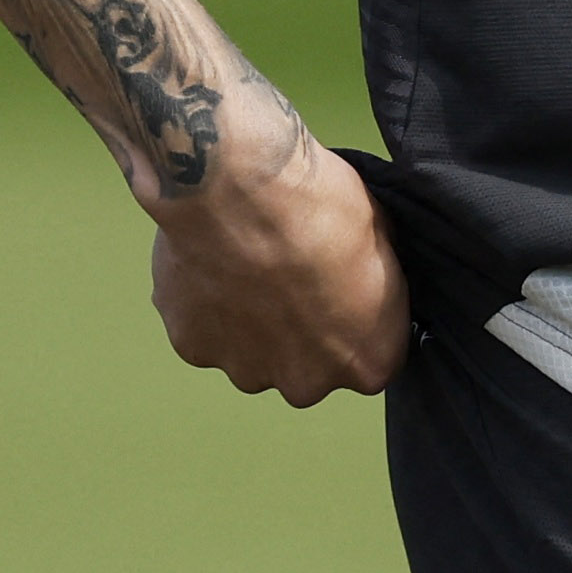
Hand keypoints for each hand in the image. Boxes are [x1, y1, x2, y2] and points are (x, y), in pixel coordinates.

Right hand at [146, 119, 410, 403]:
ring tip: (248, 262)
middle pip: (309, 366)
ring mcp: (247, 371)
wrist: (236, 189)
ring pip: (254, 351)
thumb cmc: (315, 205)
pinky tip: (215, 260)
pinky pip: (207, 331)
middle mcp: (307, 383)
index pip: (373, 355)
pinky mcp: (194, 349)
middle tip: (293, 275)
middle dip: (303, 330)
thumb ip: (369, 280)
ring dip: (252, 319)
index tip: (345, 286)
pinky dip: (208, 305)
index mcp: (366, 359)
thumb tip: (358, 276)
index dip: (359, 317)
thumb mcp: (377, 233)